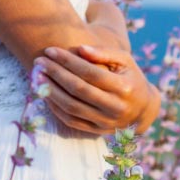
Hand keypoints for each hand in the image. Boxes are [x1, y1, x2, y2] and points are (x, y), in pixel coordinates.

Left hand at [33, 44, 160, 135]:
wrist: (143, 109)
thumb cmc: (130, 77)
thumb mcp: (125, 61)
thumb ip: (104, 52)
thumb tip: (80, 48)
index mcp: (124, 87)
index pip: (90, 72)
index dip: (68, 61)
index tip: (50, 50)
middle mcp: (115, 107)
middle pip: (78, 89)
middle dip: (55, 74)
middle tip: (39, 62)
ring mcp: (106, 121)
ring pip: (72, 107)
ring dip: (51, 91)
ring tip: (37, 77)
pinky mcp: (97, 131)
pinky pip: (71, 121)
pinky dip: (55, 108)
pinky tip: (45, 94)